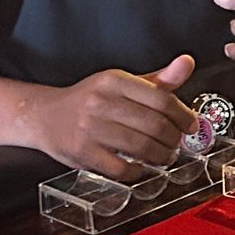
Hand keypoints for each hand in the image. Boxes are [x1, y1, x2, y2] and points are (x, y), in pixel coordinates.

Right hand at [30, 54, 195, 178]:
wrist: (43, 116)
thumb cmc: (88, 101)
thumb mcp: (121, 83)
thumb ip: (157, 79)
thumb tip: (187, 63)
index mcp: (114, 81)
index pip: (161, 98)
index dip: (183, 115)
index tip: (190, 125)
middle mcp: (101, 101)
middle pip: (154, 124)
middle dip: (173, 139)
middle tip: (177, 144)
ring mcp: (90, 128)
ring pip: (141, 147)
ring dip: (160, 157)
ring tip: (164, 157)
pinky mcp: (82, 152)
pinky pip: (120, 168)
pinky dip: (136, 171)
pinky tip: (139, 167)